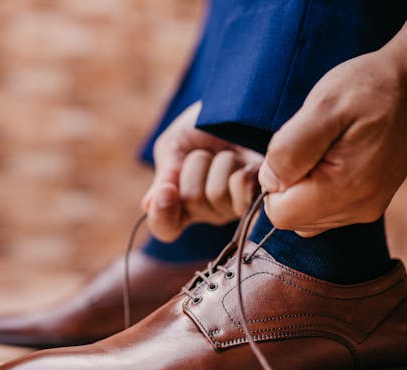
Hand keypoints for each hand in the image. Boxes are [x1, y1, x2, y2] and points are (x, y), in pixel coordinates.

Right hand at [142, 102, 263, 241]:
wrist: (239, 105)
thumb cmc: (202, 127)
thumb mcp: (174, 145)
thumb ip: (164, 175)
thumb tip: (148, 206)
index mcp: (177, 203)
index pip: (165, 227)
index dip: (162, 213)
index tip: (166, 189)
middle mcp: (204, 211)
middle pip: (191, 200)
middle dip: (195, 165)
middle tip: (204, 152)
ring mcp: (231, 207)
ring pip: (217, 193)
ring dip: (220, 162)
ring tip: (226, 153)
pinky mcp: (258, 198)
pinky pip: (243, 191)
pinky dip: (242, 169)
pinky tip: (245, 161)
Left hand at [258, 49, 406, 236]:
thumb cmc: (368, 88)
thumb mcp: (322, 107)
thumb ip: (289, 149)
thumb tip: (269, 182)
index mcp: (345, 188)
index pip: (279, 214)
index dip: (274, 182)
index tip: (294, 148)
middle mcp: (359, 209)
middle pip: (292, 218)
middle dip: (289, 185)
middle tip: (312, 145)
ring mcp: (366, 209)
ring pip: (306, 217)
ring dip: (303, 186)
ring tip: (326, 149)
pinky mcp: (369, 204)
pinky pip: (324, 211)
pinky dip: (318, 188)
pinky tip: (334, 158)